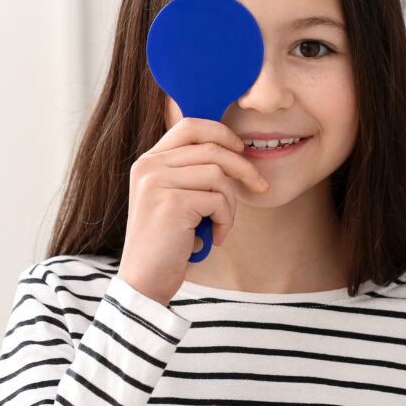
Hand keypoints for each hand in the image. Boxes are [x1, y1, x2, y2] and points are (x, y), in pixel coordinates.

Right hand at [116, 117, 268, 305]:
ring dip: (231, 204)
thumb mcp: (174, 198)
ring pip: (218, 175)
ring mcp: (157, 183)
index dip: (222, 133)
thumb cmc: (167, 241)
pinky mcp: (172, 203)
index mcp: (149, 160)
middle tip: (260, 186)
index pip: (191, 126)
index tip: (242, 151)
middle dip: (243, 168)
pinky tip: (216, 236)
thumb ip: (191, 172)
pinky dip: (226, 219)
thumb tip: (234, 150)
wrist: (145, 279)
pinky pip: (218, 200)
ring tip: (221, 224)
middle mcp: (149, 166)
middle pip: (212, 148)